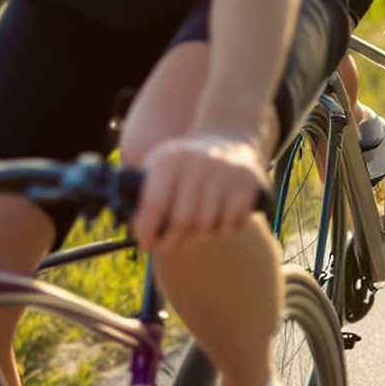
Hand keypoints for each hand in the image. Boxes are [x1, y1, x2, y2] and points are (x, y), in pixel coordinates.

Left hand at [131, 133, 266, 248]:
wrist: (228, 138)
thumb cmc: (185, 165)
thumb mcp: (161, 167)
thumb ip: (144, 195)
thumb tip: (137, 229)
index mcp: (170, 159)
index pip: (155, 203)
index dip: (148, 229)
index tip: (145, 244)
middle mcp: (198, 161)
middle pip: (182, 220)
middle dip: (172, 241)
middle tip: (168, 246)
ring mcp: (225, 171)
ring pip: (207, 225)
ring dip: (197, 237)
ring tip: (192, 232)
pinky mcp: (247, 182)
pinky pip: (230, 223)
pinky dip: (222, 229)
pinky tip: (217, 220)